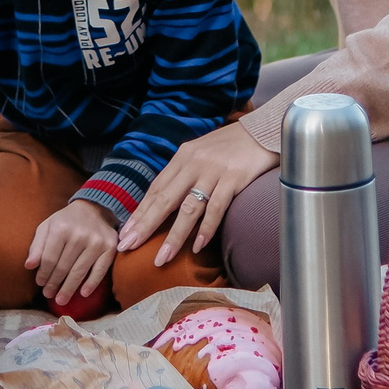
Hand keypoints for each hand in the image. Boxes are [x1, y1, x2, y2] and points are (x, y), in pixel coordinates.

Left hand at [25, 199, 118, 304]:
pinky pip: (100, 270)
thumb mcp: (47, 226)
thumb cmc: (66, 220)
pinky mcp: (110, 247)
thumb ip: (37, 245)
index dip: (43, 274)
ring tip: (61, 299)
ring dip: (69, 288)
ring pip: (79, 271)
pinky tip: (84, 294)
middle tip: (49, 295)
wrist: (94, 207)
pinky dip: (91, 283)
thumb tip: (29, 266)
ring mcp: (96, 242)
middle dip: (54, 284)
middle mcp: (79, 235)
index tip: (40, 284)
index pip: (49, 259)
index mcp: (60, 228)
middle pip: (63, 267)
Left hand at [118, 122, 278, 264]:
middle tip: (129, 246)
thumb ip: (184, 174)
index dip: (140, 212)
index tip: (126, 233)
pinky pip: (216, 208)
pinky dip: (206, 229)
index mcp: (182, 157)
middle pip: (164, 200)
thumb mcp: (201, 154)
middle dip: (145, 226)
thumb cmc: (231, 146)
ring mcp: (213, 171)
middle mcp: (194, 163)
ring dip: (174, 235)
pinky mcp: (233, 178)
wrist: (263, 131)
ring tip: (162, 257)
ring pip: (188, 208)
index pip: (156, 189)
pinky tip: (197, 247)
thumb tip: (165, 201)